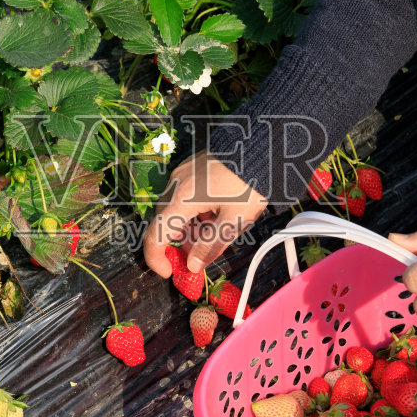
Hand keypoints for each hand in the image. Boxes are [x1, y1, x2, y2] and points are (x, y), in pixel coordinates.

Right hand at [143, 152, 266, 276]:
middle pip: (165, 222)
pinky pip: (184, 194)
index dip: (156, 259)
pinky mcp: (192, 166)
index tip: (169, 272)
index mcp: (181, 200)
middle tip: (198, 255)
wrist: (261, 145)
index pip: (155, 236)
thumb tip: (192, 265)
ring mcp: (182, 172)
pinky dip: (193, 210)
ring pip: (175, 208)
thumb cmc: (249, 183)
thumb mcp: (233, 221)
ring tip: (214, 231)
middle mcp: (175, 185)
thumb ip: (210, 246)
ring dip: (187, 226)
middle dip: (178, 243)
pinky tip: (215, 212)